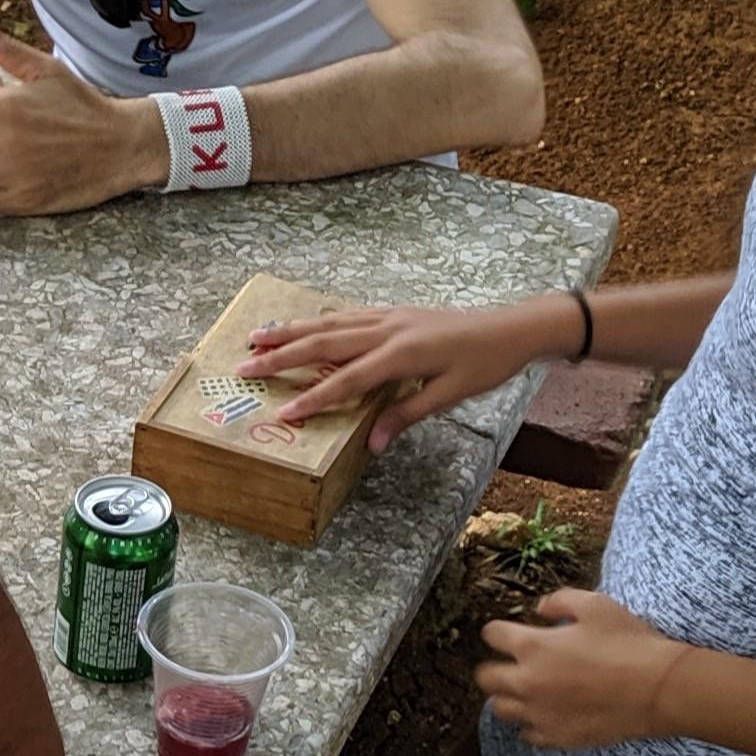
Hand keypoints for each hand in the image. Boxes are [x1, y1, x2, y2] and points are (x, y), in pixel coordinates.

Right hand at [236, 296, 573, 452]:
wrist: (511, 327)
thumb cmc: (485, 364)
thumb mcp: (451, 395)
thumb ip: (407, 415)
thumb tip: (371, 443)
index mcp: (401, 355)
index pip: (345, 380)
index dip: (312, 399)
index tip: (281, 414)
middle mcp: (387, 330)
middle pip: (323, 342)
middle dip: (281, 355)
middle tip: (244, 365)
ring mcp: (387, 317)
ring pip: (328, 323)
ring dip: (290, 330)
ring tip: (256, 336)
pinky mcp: (392, 312)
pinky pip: (345, 314)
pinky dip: (317, 320)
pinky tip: (302, 324)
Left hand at [478, 589, 691, 748]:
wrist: (660, 690)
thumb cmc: (629, 643)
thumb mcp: (595, 605)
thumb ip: (559, 601)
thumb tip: (540, 609)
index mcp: (532, 647)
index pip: (492, 635)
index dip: (498, 631)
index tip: (506, 632)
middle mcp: (528, 682)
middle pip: (485, 678)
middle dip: (493, 667)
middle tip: (510, 664)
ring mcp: (541, 714)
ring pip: (501, 710)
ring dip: (508, 697)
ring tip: (526, 690)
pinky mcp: (558, 738)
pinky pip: (528, 734)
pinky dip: (531, 724)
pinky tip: (546, 713)